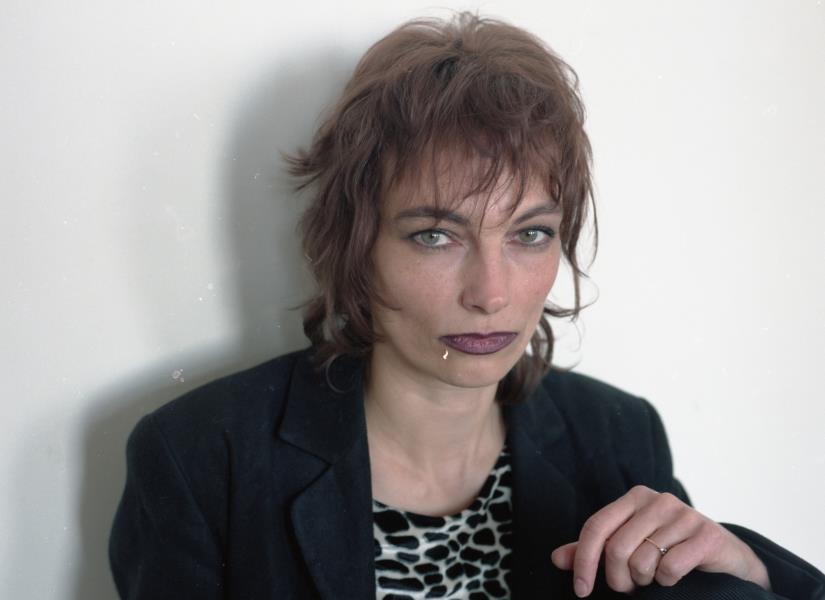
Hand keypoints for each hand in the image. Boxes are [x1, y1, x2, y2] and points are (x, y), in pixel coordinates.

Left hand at [550, 485, 770, 596]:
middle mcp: (658, 500)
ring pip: (643, 561)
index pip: (596, 527)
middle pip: (616, 548)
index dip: (583, 561)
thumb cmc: (669, 549)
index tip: (581, 590)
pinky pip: (670, 567)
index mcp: (634, 498)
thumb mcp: (629, 545)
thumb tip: (556, 558)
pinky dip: (668, 581)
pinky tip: (676, 576)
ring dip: (645, 581)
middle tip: (631, 586)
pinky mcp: (707, 534)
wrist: (724, 555)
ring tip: (656, 577)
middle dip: (618, 579)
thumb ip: (594, 550)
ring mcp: (684, 515)